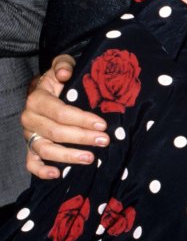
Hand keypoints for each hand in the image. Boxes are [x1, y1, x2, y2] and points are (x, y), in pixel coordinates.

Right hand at [21, 55, 107, 178]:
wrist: (49, 90)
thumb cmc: (61, 80)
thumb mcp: (63, 66)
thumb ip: (64, 65)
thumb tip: (65, 73)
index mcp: (37, 98)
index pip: (60, 112)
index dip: (81, 119)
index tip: (102, 124)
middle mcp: (30, 118)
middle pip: (56, 132)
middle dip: (82, 138)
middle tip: (104, 140)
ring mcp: (29, 135)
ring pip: (45, 149)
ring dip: (68, 156)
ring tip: (90, 158)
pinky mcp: (30, 147)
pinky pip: (31, 163)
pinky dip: (42, 171)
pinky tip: (57, 174)